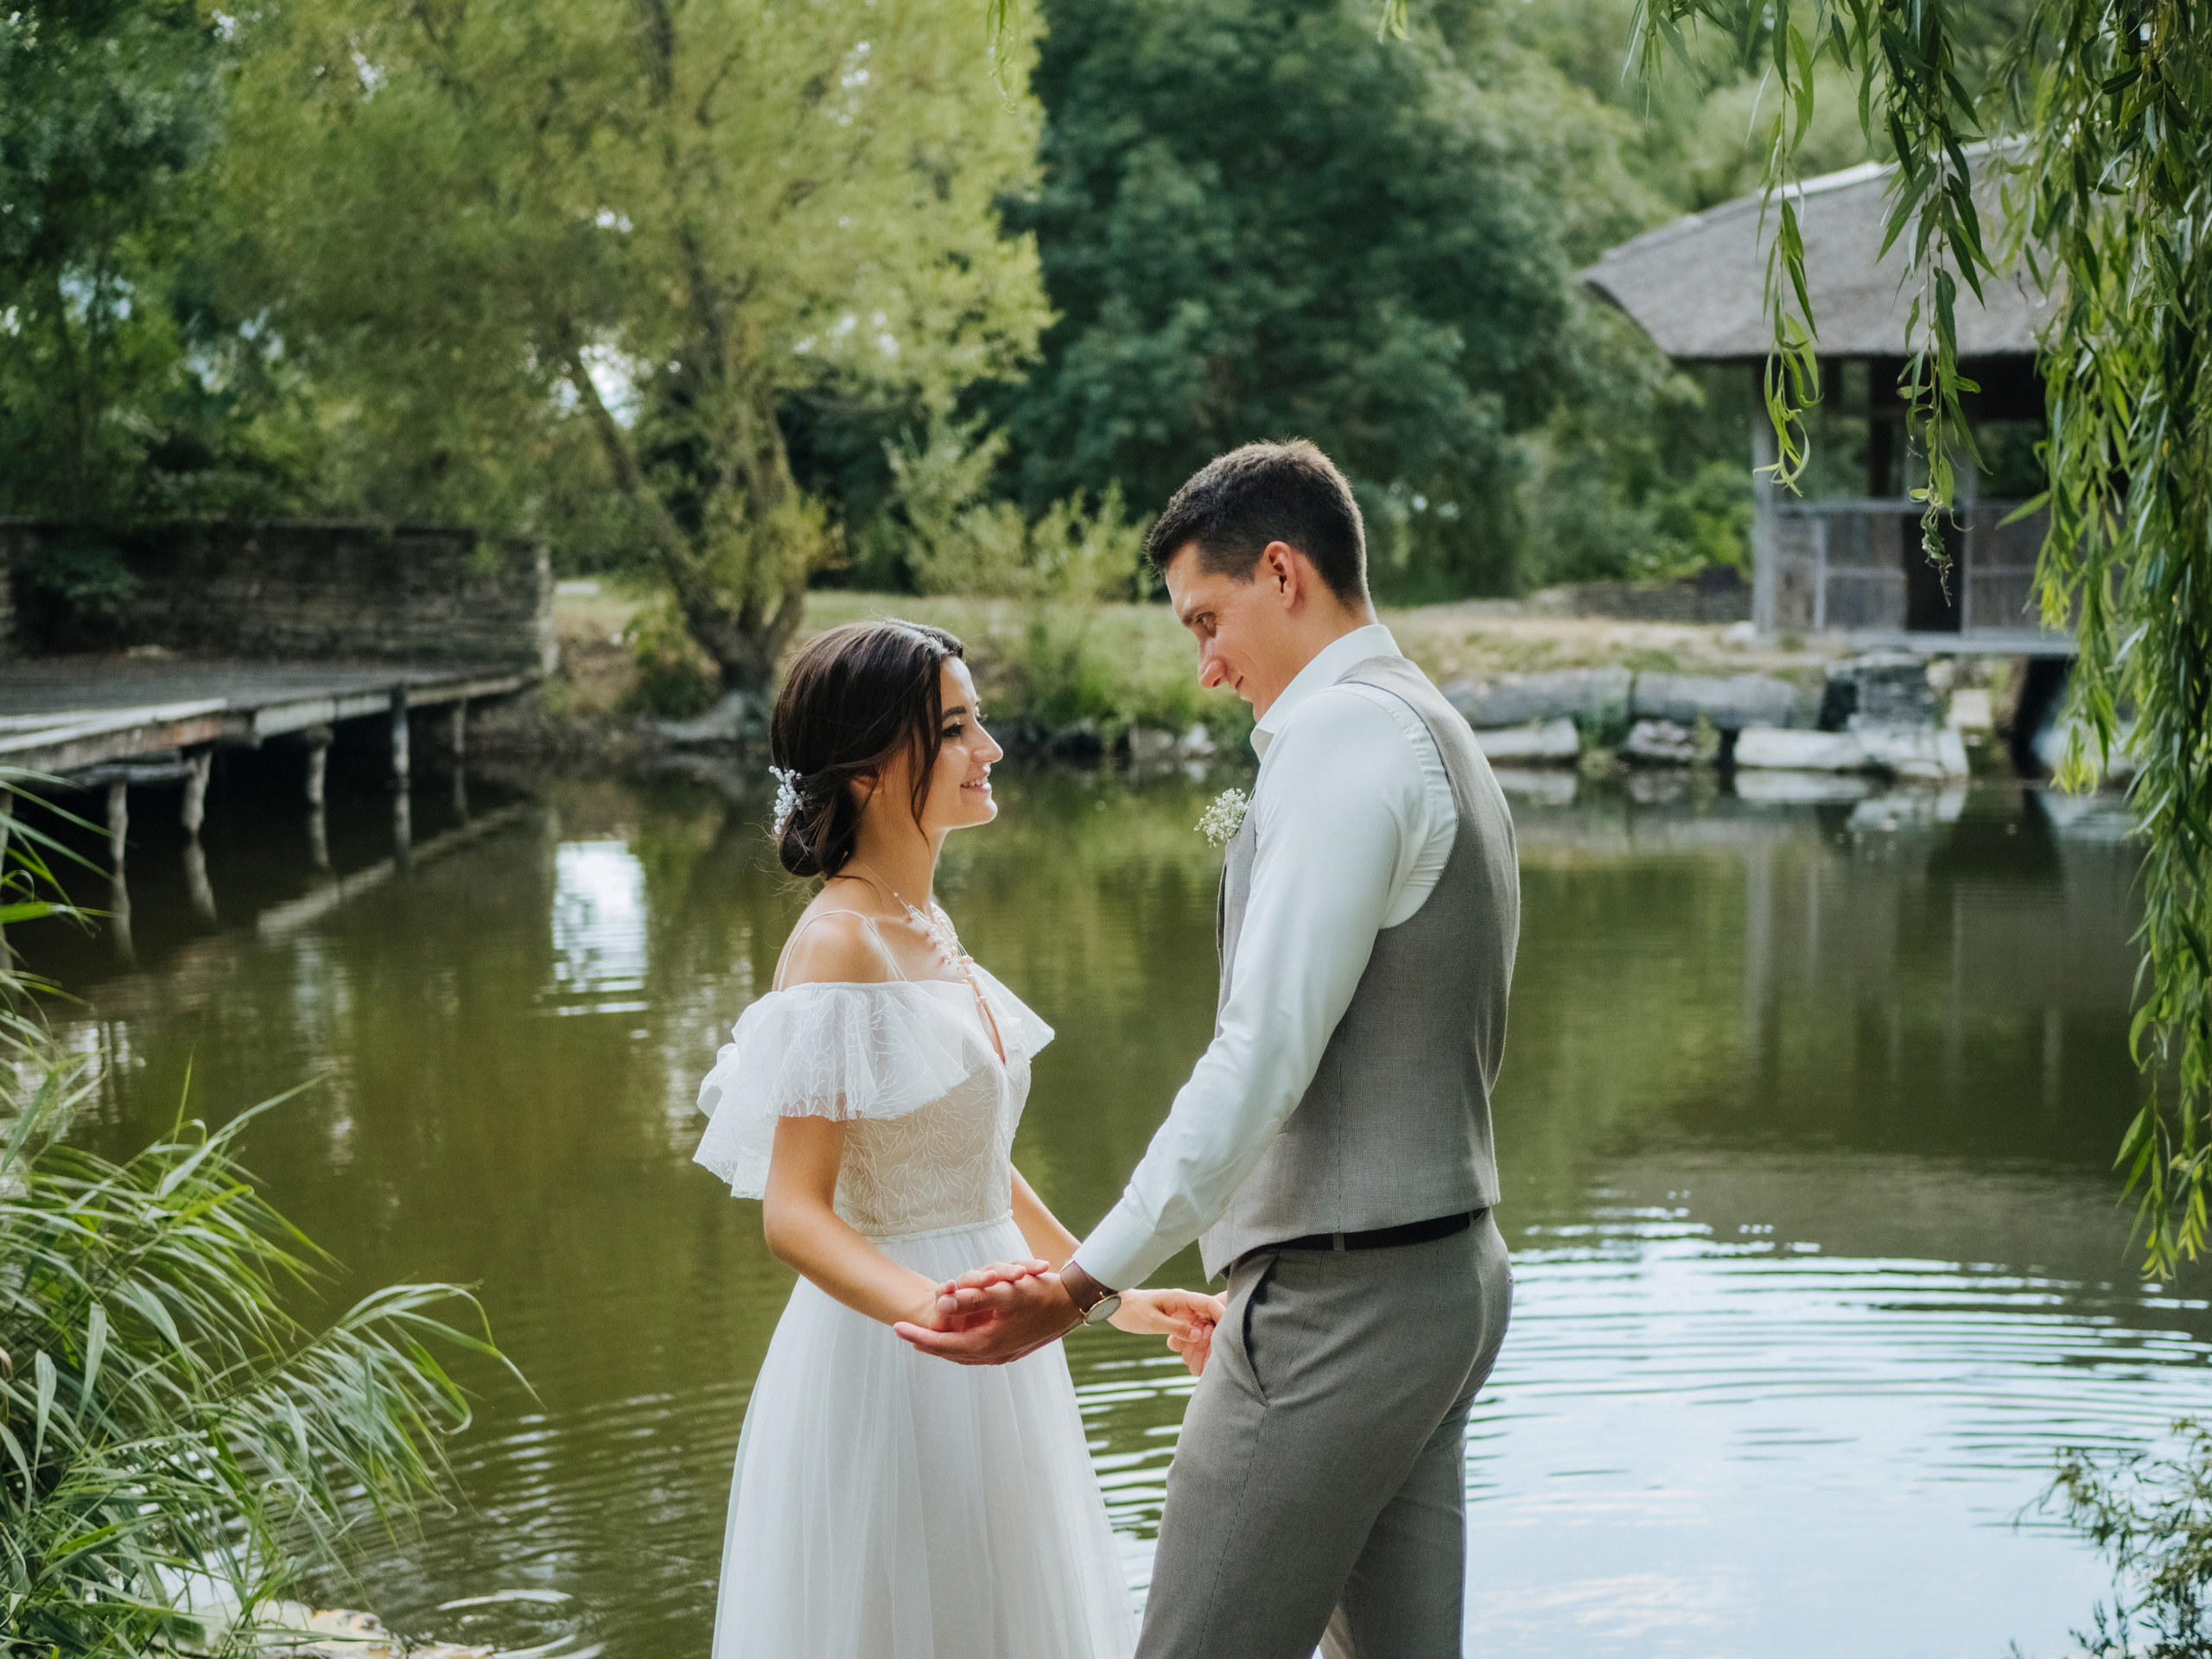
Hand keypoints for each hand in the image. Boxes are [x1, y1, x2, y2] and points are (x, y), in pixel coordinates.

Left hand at [894, 1270, 1080, 1365]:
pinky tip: (959, 1337)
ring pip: (964, 1354)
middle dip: (928, 1343)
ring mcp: (1004, 1354)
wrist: (1073, 1304)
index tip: (896, 1327)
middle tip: (906, 1335)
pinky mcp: (1012, 1348)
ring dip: (944, 1346)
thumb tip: (943, 1301)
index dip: (918, 1336)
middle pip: (951, 1353)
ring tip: (926, 1338)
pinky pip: (977, 1351)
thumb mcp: (1005, 1291)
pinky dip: (962, 1345)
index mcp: (988, 1344)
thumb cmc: (1040, 1293)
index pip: (943, 1344)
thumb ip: (972, 1298)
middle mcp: (994, 1355)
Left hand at [1110, 1288, 1225, 1377]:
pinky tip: (1192, 1358)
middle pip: (1209, 1319)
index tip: (1227, 1333)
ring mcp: (1182, 1314)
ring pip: (1202, 1329)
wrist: (1115, 1307)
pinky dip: (1193, 1345)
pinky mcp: (1177, 1322)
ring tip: (1203, 1362)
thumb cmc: (1132, 1310)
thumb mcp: (1153, 1321)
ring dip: (1204, 1344)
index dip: (1221, 1316)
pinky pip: (1191, 1334)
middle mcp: (1185, 1305)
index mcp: (1181, 1298)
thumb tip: (1199, 1335)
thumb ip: (1177, 1328)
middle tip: (1213, 1356)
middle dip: (1214, 1336)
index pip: (1209, 1303)